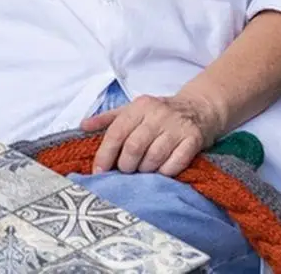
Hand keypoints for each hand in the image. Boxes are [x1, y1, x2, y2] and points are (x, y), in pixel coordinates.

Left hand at [81, 93, 222, 176]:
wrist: (198, 108)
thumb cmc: (158, 112)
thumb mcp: (132, 110)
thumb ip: (107, 119)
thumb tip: (83, 126)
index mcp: (138, 107)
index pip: (116, 132)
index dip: (105, 154)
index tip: (98, 171)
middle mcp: (157, 115)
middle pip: (134, 146)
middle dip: (125, 165)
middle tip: (124, 172)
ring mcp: (176, 127)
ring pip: (154, 156)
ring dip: (144, 170)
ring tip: (141, 172)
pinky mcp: (193, 139)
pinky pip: (176, 162)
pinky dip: (165, 171)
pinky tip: (161, 172)